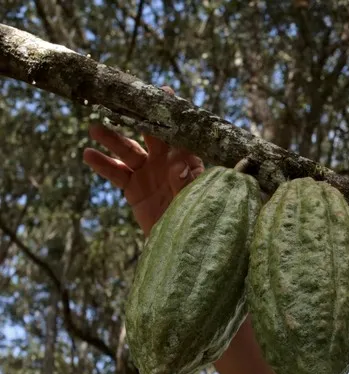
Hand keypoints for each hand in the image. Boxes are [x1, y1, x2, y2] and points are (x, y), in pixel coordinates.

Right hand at [82, 86, 203, 236]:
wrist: (181, 244)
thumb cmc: (197, 219)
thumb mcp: (197, 199)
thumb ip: (187, 181)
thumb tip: (177, 163)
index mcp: (188, 161)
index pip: (180, 133)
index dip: (172, 113)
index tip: (163, 91)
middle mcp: (167, 162)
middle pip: (150, 134)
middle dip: (135, 119)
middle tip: (120, 103)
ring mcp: (149, 173)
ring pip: (128, 150)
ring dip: (112, 139)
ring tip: (94, 128)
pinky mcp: (133, 188)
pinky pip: (115, 172)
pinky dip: (102, 164)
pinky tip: (88, 154)